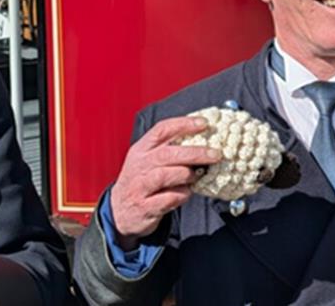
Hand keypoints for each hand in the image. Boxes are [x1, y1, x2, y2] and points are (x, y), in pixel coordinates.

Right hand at [110, 116, 221, 249]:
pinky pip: (168, 198)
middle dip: (194, 152)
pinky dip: (182, 195)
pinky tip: (186, 193)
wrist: (119, 211)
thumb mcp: (146, 161)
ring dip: (186, 175)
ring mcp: (140, 186)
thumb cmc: (140, 182)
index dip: (183, 124)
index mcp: (141, 150)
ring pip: (165, 175)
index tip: (204, 123)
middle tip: (215, 154)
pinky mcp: (145, 206)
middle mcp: (139, 166)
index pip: (161, 130)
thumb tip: (201, 141)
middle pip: (167, 153)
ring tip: (197, 177)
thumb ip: (168, 150)